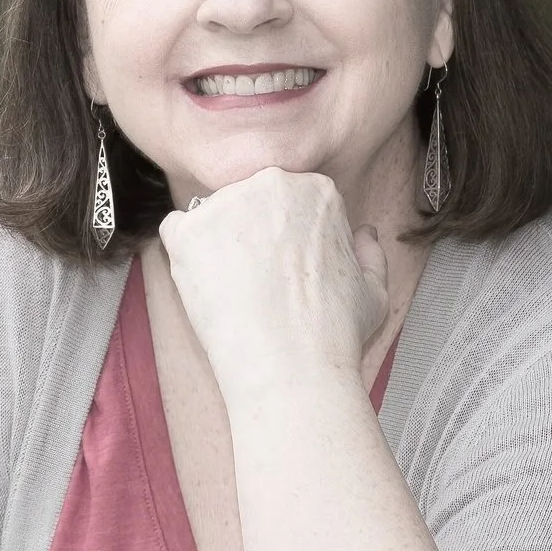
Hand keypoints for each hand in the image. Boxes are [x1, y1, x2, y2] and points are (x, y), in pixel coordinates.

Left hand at [159, 167, 389, 392]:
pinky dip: (186, 255)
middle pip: (248, 200)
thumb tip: (364, 234)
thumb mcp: (374, 291)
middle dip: (248, 235)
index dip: (284, 239)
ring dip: (218, 245)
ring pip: (212, 215)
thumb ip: (371, 253)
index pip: (286, 199)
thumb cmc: (334, 334)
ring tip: (235, 291)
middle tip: (257, 283)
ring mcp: (226, 203)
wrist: (291, 366)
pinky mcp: (188, 230)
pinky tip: (208, 287)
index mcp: (316, 189)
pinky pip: (177, 230)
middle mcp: (271, 184)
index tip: (286, 271)